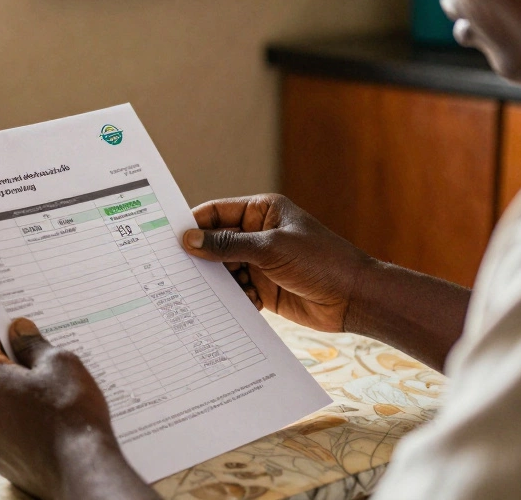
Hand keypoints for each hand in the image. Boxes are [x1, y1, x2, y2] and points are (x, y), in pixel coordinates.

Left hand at [0, 318, 132, 499]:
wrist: (80, 470)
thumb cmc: (70, 413)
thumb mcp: (58, 362)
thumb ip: (32, 343)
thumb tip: (19, 331)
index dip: (4, 328)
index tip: (25, 328)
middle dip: (13, 362)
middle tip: (46, 362)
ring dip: (16, 392)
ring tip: (51, 395)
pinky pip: (3, 427)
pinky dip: (19, 418)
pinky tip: (48, 420)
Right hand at [182, 194, 378, 332]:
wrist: (353, 298)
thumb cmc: (320, 261)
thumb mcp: (271, 249)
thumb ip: (228, 245)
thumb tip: (189, 240)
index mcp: (262, 211)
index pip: (218, 212)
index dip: (193, 224)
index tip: (167, 239)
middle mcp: (259, 234)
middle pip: (217, 244)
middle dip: (200, 258)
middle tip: (173, 272)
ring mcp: (261, 262)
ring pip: (225, 270)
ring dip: (215, 283)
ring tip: (198, 294)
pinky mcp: (265, 288)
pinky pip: (237, 292)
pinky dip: (232, 300)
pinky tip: (227, 308)